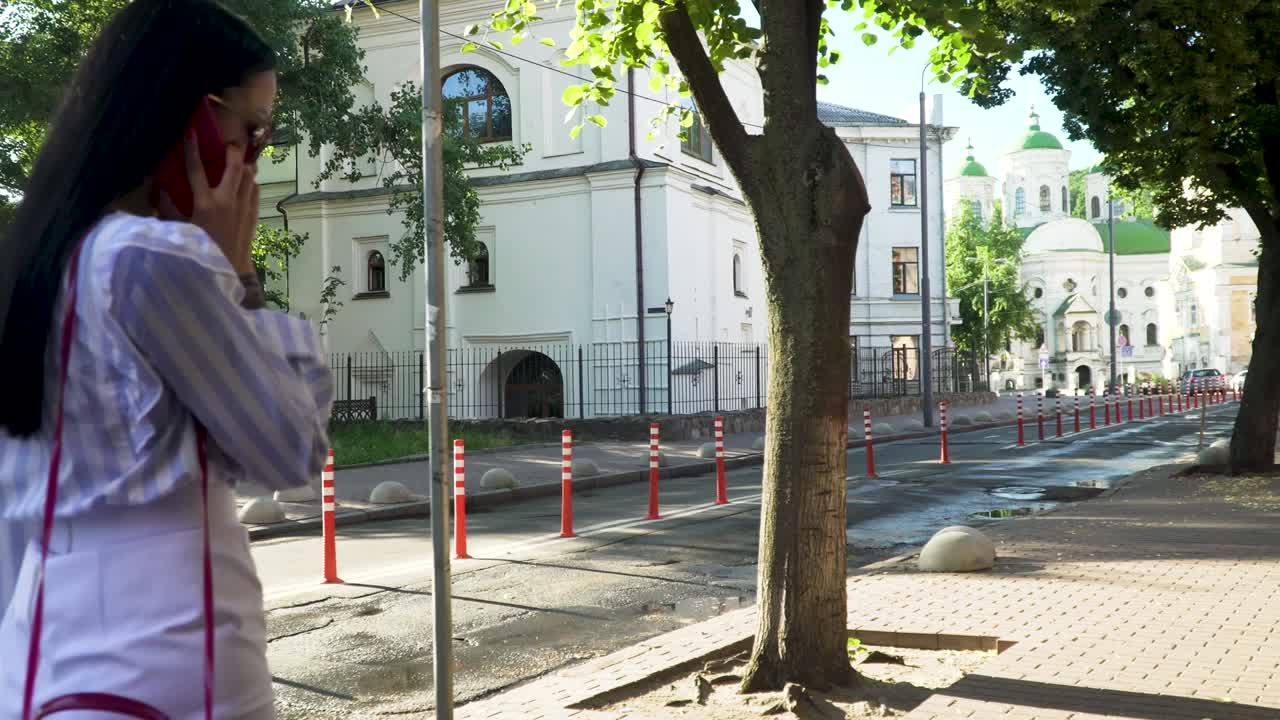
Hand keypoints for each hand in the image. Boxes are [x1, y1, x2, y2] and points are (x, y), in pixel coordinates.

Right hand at [158, 134, 257, 274]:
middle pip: (234, 166)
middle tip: (229, 144)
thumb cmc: (198, 251)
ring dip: (244, 166)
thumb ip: (169, 208)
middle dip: (233, 151)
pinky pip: (255, 191)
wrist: (226, 271)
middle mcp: (227, 201)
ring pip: (249, 176)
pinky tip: (245, 183)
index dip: (192, 149)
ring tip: (239, 162)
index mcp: (205, 203)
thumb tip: (161, 187)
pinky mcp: (253, 215)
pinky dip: (250, 183)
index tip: (191, 132)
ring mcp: (243, 208)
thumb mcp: (178, 229)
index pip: (196, 169)